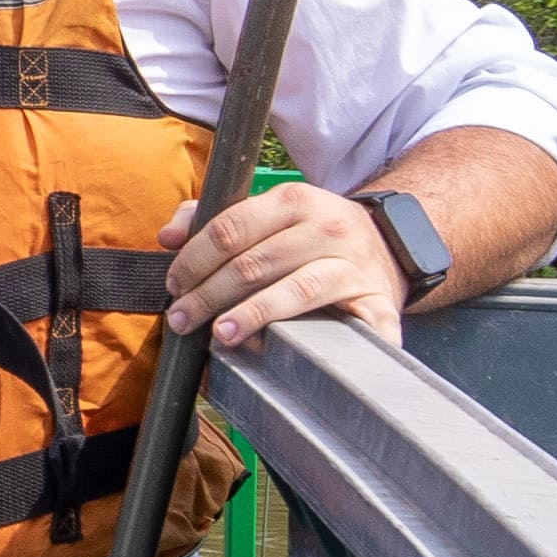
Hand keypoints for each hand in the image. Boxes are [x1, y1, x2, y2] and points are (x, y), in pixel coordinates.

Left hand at [166, 182, 416, 355]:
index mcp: (294, 200)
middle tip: (180, 320)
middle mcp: (325, 228)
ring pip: (294, 291)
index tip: (174, 285)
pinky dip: (330, 344)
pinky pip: (352, 324)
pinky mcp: (377, 299)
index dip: (195, 259)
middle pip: (254, 263)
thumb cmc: (314, 232)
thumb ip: (217, 218)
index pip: (231, 228)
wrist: (389, 243)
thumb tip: (168, 236)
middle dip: (208, 295)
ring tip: (220, 334)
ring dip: (252, 315)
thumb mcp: (273, 212)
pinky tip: (299, 356)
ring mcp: (353, 265)